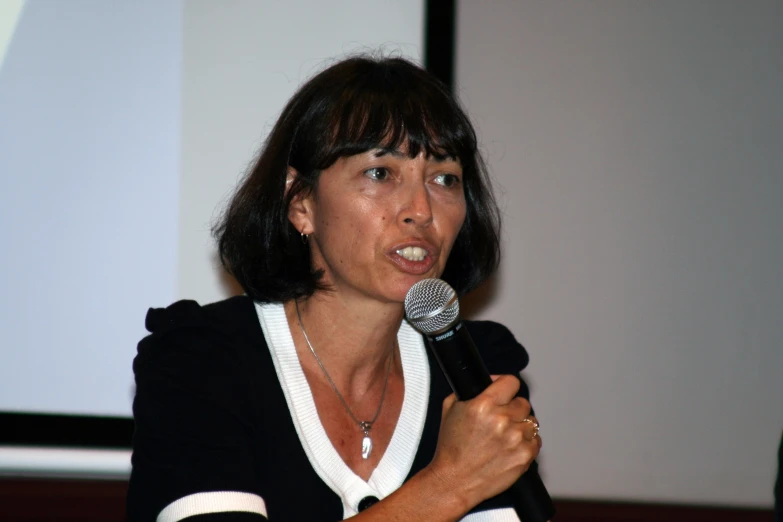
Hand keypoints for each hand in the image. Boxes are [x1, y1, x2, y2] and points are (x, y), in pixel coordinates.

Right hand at [426, 375, 541, 511]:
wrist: (455, 480)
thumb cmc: (451, 448)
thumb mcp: (450, 409)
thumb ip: (469, 391)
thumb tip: (487, 381)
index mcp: (483, 405)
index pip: (511, 382)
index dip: (506, 385)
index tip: (505, 390)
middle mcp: (501, 420)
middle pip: (523, 402)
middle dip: (512, 409)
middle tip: (501, 419)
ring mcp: (515, 438)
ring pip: (532, 421)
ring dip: (521, 426)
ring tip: (506, 436)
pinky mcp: (524, 456)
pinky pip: (536, 441)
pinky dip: (526, 443)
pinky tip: (511, 447)